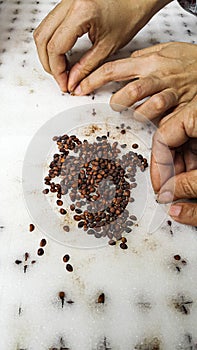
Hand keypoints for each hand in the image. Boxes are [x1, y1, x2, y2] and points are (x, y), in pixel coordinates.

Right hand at [33, 0, 170, 91]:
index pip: (56, 47)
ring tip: (62, 70)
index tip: (64, 83)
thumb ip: (86, 67)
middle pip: (42, 38)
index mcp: (81, 11)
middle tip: (61, 79)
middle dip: (49, 63)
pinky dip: (52, 43)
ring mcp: (65, 1)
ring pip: (42, 31)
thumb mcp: (108, 47)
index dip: (57, 70)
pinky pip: (49, 25)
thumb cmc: (130, 14)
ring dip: (48, 54)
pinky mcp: (66, 4)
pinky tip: (63, 56)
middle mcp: (69, 2)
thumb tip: (72, 82)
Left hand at [74, 42, 196, 118]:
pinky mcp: (180, 107)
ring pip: (146, 107)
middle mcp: (158, 77)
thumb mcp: (165, 50)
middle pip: (128, 93)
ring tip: (135, 114)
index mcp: (149, 62)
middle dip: (117, 103)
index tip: (80, 88)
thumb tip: (126, 62)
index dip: (92, 80)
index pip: (112, 69)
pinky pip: (164, 119)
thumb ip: (143, 57)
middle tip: (115, 106)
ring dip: (137, 115)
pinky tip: (155, 121)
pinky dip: (156, 123)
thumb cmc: (191, 61)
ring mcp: (170, 93)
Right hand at [151, 97, 196, 225]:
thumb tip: (170, 201)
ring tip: (185, 190)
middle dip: (171, 170)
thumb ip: (190, 187)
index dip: (159, 168)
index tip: (160, 189)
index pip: (164, 138)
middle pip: (173, 141)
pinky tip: (194, 180)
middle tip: (170, 192)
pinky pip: (196, 144)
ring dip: (183, 169)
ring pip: (186, 143)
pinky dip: (195, 164)